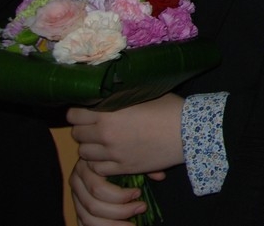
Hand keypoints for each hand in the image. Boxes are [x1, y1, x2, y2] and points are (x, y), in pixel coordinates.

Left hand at [68, 93, 184, 174]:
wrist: (189, 133)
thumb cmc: (170, 108)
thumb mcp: (144, 94)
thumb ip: (120, 97)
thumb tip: (105, 95)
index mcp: (108, 114)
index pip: (74, 115)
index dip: (78, 112)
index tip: (86, 111)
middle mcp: (106, 134)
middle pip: (77, 134)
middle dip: (83, 129)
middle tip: (94, 126)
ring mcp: (113, 154)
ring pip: (84, 153)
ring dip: (90, 146)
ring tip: (101, 142)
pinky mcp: (122, 168)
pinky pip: (97, 168)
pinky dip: (99, 162)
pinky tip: (109, 155)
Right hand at [69, 159, 147, 225]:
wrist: (106, 157)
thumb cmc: (121, 156)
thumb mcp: (130, 156)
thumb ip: (143, 165)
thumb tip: (160, 176)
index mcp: (87, 167)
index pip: (98, 189)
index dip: (120, 196)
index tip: (139, 193)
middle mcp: (77, 182)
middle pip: (93, 206)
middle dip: (120, 211)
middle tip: (142, 207)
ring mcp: (76, 196)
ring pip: (89, 219)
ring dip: (113, 225)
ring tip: (133, 224)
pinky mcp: (78, 208)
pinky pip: (85, 223)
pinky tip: (122, 225)